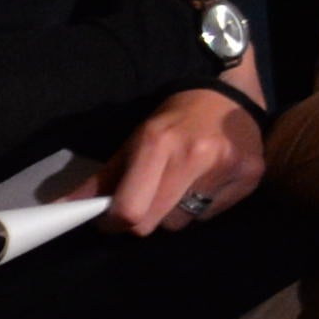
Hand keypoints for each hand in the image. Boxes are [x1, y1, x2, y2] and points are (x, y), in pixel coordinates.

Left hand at [108, 86, 270, 236]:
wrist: (229, 94)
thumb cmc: (176, 118)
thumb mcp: (136, 139)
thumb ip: (104, 177)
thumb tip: (68, 206)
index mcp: (159, 144)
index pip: (130, 209)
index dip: (114, 222)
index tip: (111, 220)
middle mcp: (195, 157)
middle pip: (156, 224)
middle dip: (143, 219)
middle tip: (144, 204)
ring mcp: (227, 169)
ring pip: (182, 222)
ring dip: (174, 212)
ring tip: (181, 186)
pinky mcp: (250, 178)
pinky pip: (210, 215)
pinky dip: (202, 206)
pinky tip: (206, 182)